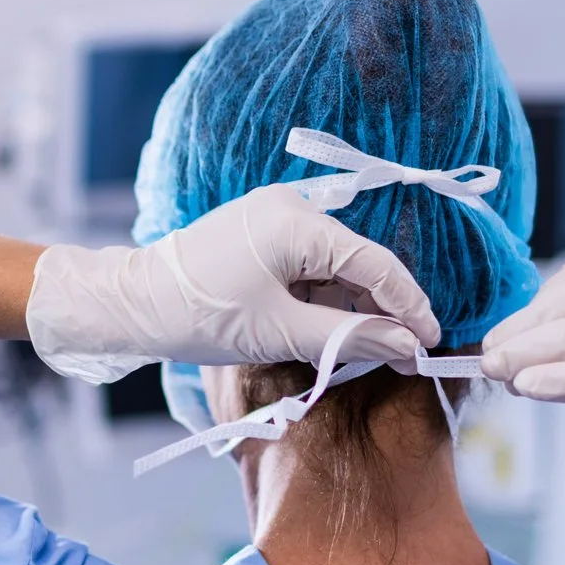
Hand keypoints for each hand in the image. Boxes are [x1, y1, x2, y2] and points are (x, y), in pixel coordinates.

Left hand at [26, 184, 440, 383]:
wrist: (132, 306)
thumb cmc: (201, 316)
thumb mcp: (281, 333)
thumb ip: (349, 338)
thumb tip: (407, 346)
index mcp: (297, 222)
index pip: (374, 263)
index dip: (408, 305)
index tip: (431, 341)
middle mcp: (290, 209)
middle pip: (357, 262)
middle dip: (383, 310)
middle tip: (408, 355)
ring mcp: (274, 220)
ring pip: (335, 268)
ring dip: (353, 309)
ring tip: (374, 352)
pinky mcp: (261, 238)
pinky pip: (309, 268)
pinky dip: (324, 301)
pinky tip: (336, 333)